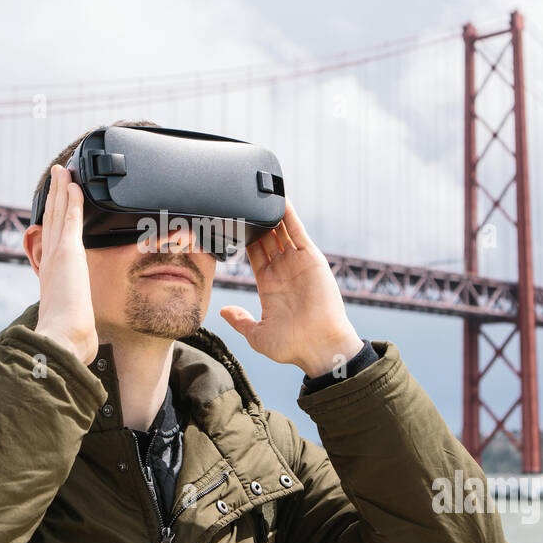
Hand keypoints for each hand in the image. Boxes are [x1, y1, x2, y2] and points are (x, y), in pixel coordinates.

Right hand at [34, 165, 98, 365]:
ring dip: (60, 191)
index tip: (54, 208)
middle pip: (50, 222)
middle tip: (55, 178)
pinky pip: (70, 218)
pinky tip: (72, 183)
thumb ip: (79, 323)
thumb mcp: (75, 325)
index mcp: (52, 277)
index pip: (52, 243)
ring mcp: (57, 255)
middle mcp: (50, 263)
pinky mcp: (68, 252)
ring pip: (58, 214)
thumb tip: (87, 339)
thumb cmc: (69, 340)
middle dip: (53, 199)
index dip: (52, 223)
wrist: (62, 340)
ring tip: (61, 171)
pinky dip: (70, 199)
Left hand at [220, 199, 362, 378]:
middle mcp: (283, 271)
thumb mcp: (257, 335)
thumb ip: (240, 321)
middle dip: (255, 223)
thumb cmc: (293, 346)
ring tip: (258, 194)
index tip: (230, 226)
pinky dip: (290, 215)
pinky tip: (280, 200)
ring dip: (270, 215)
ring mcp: (297, 263)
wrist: (320, 347)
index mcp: (270, 285)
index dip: (243, 240)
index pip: (254, 255)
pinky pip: (297, 231)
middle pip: (266, 239)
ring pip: (280, 231)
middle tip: (240, 204)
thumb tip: (223, 311)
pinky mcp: (310, 258)